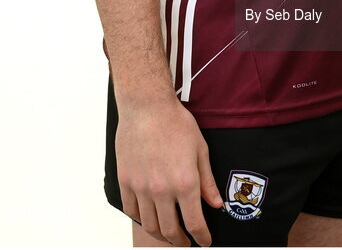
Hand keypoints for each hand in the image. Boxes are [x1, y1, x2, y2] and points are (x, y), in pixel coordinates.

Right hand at [115, 93, 223, 245]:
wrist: (147, 106)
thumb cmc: (175, 123)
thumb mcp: (200, 149)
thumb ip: (207, 181)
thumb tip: (216, 204)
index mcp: (185, 182)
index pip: (194, 223)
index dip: (201, 237)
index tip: (204, 241)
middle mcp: (162, 190)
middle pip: (170, 230)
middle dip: (180, 241)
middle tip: (186, 241)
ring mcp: (141, 187)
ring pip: (150, 225)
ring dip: (160, 235)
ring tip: (168, 234)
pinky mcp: (125, 181)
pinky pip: (131, 211)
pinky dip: (140, 220)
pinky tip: (148, 217)